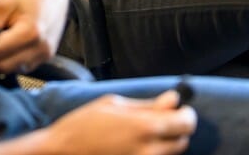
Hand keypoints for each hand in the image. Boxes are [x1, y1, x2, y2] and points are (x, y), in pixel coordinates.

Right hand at [37, 90, 195, 154]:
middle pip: (183, 142)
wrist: (62, 151)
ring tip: (144, 134)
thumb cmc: (83, 124)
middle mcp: (148, 150)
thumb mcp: (114, 104)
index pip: (186, 123)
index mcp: (144, 127)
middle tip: (160, 121)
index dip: (187, 114)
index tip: (181, 109)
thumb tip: (173, 99)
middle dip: (177, 129)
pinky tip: (137, 146)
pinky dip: (153, 153)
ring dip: (166, 144)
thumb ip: (148, 104)